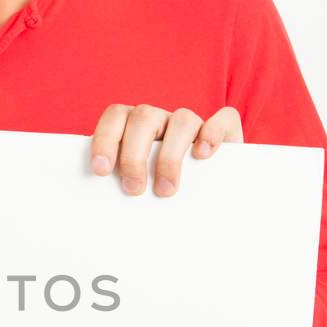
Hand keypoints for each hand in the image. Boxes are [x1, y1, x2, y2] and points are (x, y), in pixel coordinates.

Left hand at [89, 104, 243, 195]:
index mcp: (135, 125)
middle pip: (144, 117)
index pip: (116, 117)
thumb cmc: (159, 195)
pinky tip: (203, 155)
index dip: (105, 139)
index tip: (101, 170)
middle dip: (134, 155)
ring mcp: (194, 123)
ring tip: (166, 189)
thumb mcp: (138, 189)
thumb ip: (122, 185)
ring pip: (182, 120)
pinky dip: (213, 133)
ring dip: (170, 155)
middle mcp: (163, 119)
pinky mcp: (226, 130)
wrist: (210, 203)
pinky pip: (224, 119)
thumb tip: (101, 210)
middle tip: (133, 189)